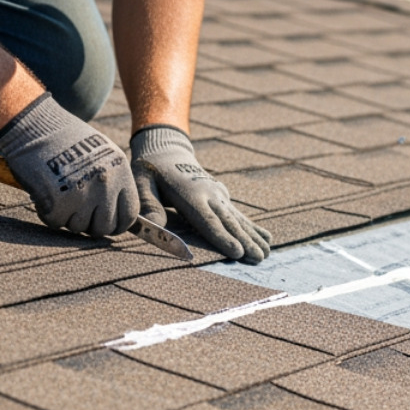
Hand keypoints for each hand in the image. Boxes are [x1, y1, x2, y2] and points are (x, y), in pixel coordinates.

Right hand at [0, 94, 136, 237]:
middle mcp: (106, 185)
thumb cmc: (67, 139)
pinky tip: (46, 194)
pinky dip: (48, 213)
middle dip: (90, 224)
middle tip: (77, 211)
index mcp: (120, 172)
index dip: (116, 224)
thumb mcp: (103, 155)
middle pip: (104, 227)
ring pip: (79, 227)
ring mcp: (83, 194)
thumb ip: (114, 182)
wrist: (36, 125)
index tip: (105, 223)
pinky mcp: (58, 202)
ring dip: (67, 217)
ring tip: (59, 194)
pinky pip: (56, 222)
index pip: (129, 215)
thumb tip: (118, 212)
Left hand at [130, 125, 271, 263]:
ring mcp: (219, 196)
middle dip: (245, 242)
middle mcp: (210, 195)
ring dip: (254, 237)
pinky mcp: (223, 198)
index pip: (207, 220)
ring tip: (267, 253)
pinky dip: (254, 228)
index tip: (237, 252)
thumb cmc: (151, 171)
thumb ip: (149, 204)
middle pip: (229, 223)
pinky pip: (240, 216)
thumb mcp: (142, 184)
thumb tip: (154, 226)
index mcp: (190, 194)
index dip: (222, 237)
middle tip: (259, 258)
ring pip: (238, 220)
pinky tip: (267, 238)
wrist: (168, 152)